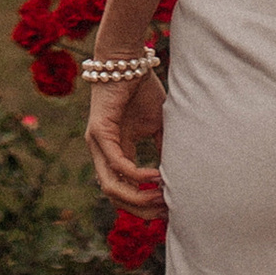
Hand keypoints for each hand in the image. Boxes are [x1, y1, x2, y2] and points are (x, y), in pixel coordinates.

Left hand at [86, 65, 164, 210]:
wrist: (127, 61)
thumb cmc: (142, 90)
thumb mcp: (158, 127)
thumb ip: (163, 151)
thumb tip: (178, 178)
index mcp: (116, 153)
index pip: (125, 191)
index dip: (144, 206)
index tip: (168, 213)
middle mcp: (102, 154)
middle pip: (116, 197)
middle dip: (141, 210)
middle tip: (166, 213)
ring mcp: (98, 145)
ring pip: (111, 187)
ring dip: (138, 198)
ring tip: (161, 197)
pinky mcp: (98, 132)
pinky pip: (116, 163)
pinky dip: (136, 175)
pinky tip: (155, 176)